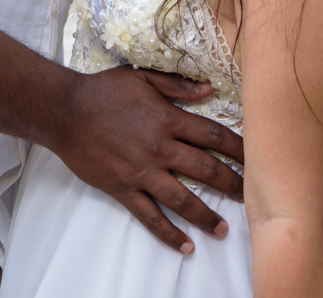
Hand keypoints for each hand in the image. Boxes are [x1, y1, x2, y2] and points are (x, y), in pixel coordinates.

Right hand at [57, 65, 244, 254]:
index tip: (256, 159)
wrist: (66, 111)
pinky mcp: (124, 189)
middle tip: (250, 197)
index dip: (238, 148)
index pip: (213, 135)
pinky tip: (185, 245)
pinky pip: (150, 217)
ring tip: (223, 229)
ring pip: (183, 200)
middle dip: (232, 185)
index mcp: (167, 119)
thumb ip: (177, 85)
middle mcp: (160, 148)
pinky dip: (169, 233)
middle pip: (206, 170)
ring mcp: (142, 172)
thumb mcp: (142, 77)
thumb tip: (209, 88)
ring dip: (206, 216)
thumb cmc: (104, 91)